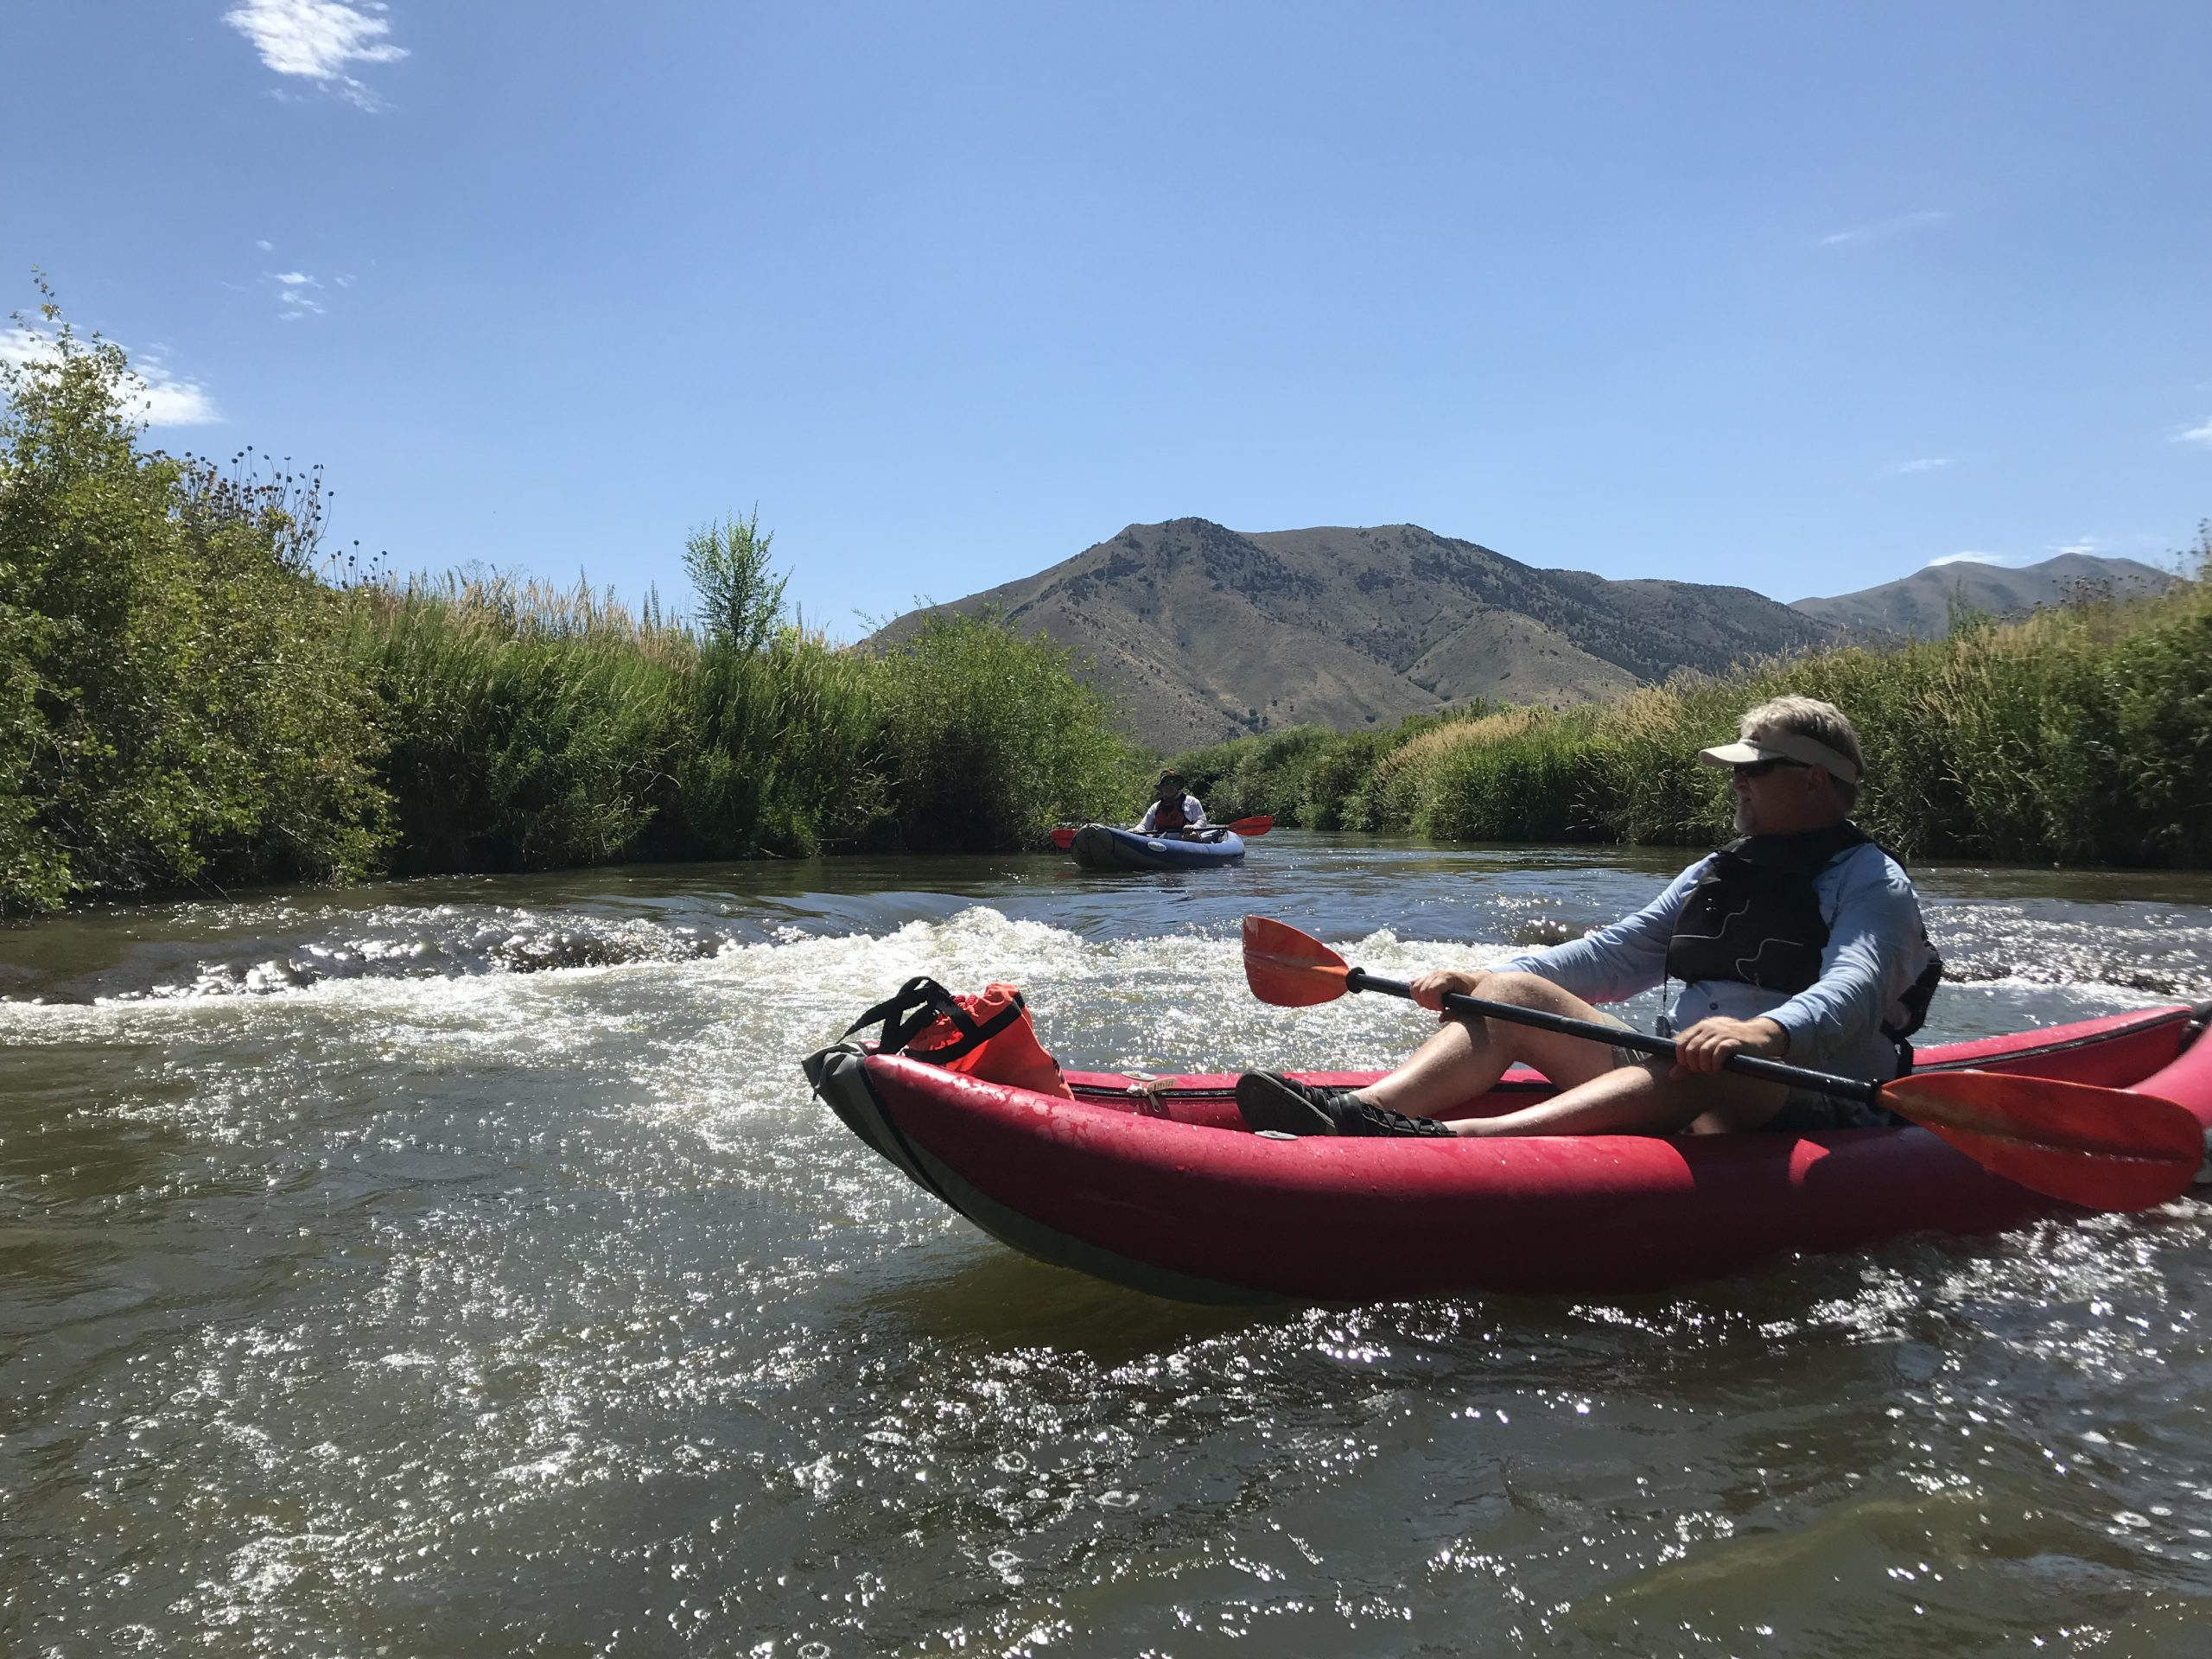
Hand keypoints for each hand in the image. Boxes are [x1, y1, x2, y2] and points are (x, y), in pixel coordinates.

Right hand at [1408, 968, 1493, 1013]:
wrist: (1471, 981)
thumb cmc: (1470, 993)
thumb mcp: (1466, 1002)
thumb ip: (1454, 1012)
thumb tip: (1440, 1019)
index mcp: (1449, 977)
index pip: (1432, 989)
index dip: (1434, 1002)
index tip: (1441, 1009)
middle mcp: (1437, 974)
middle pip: (1422, 990)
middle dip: (1427, 1003)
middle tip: (1437, 1009)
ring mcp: (1431, 974)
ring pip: (1415, 987)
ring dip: (1421, 1000)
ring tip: (1432, 1006)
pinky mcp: (1426, 977)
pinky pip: (1414, 985)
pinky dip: (1416, 995)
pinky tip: (1426, 1001)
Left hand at [1671, 1016, 1788, 1074]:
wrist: (1760, 1035)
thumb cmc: (1732, 1042)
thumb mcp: (1710, 1047)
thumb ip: (1690, 1059)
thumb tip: (1672, 1075)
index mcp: (1701, 1027)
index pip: (1679, 1043)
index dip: (1681, 1059)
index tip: (1690, 1067)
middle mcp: (1710, 1027)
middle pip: (1690, 1049)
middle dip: (1693, 1065)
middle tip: (1701, 1070)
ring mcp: (1722, 1033)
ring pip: (1703, 1051)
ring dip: (1704, 1066)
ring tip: (1710, 1070)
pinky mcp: (1735, 1041)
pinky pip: (1719, 1052)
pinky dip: (1715, 1063)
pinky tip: (1718, 1067)